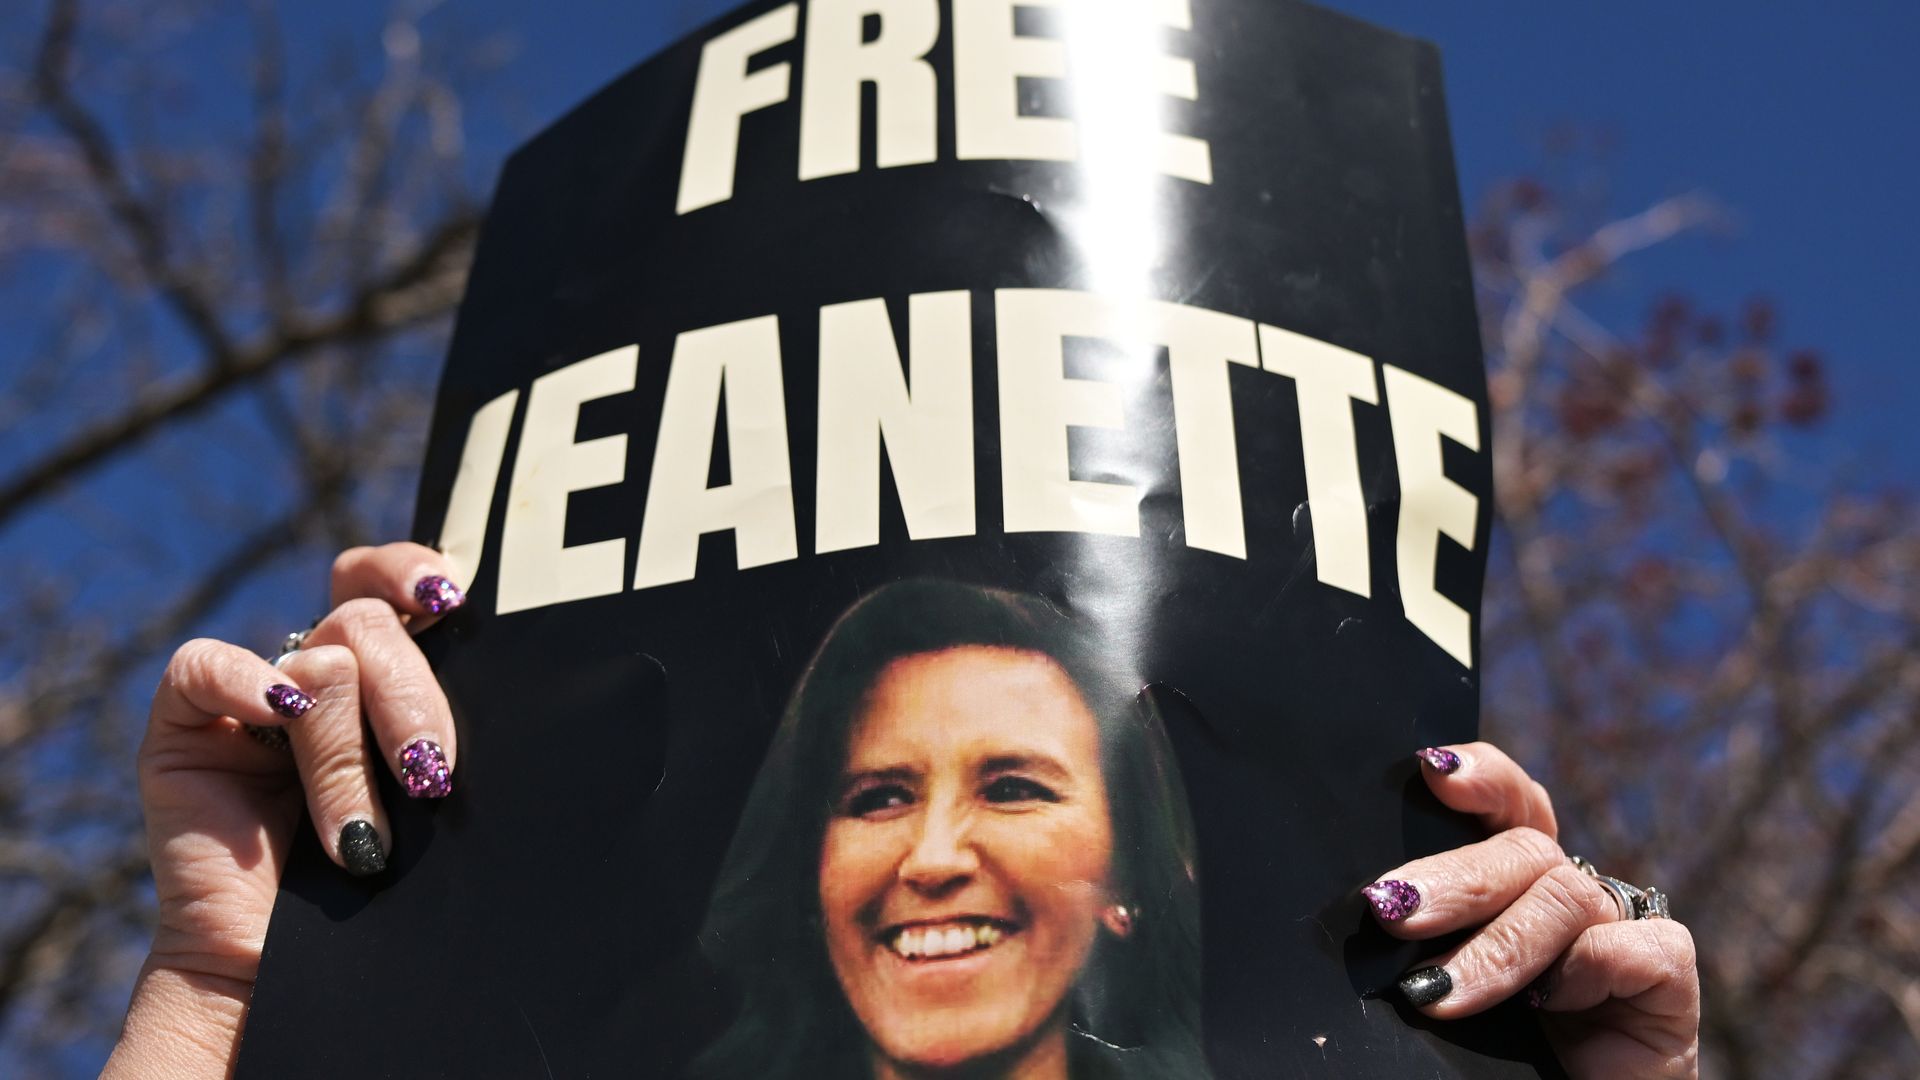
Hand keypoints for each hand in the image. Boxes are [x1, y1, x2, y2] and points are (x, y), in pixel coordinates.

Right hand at [104, 543, 464, 1077]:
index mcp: (380, 671)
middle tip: (426, 779)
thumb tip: (454, 641)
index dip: (413, 571)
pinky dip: (245, 682)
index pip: (388, 580)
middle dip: (411, 702)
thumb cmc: (378, 879)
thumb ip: (431, 715)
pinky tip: (277, 713)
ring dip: (347, 758)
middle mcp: (314, 669)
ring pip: (318, 662)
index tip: (451, 599)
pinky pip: (206, 664)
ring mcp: (250, 692)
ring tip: (359, 836)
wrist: (292, 966)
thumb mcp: (422, 784)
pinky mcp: (186, 723)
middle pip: (368, 624)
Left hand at [1363, 742, 1699, 1078]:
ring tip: (1435, 995)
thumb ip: (1420, 942)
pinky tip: (1548, 1007)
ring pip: (1566, 893)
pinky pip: (1638, 945)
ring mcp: (1622, 933)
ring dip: (1497, 945)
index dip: (1479, 778)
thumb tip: (1370, 908)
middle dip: (1452, 878)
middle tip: (1391, 909)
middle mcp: (1569, 897)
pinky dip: (1589, 968)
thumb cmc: (1480, 1061)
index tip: (1430, 769)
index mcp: (1512, 886)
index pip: (1505, 806)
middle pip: (1524, 848)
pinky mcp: (1669, 981)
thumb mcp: (1438, 989)